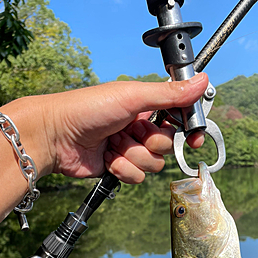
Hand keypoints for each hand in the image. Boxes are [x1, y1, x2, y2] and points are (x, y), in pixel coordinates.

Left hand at [48, 73, 207, 183]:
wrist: (56, 136)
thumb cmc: (87, 109)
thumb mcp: (132, 97)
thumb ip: (168, 94)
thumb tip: (202, 81)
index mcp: (145, 106)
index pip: (178, 118)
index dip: (189, 129)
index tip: (195, 137)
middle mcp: (139, 127)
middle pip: (167, 146)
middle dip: (150, 142)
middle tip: (131, 132)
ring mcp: (129, 148)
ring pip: (153, 164)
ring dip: (133, 156)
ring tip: (113, 144)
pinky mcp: (119, 167)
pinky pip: (137, 177)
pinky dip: (122, 169)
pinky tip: (107, 158)